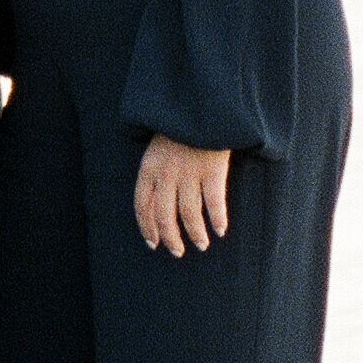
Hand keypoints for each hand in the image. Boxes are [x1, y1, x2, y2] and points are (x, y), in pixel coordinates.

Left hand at [135, 135, 233, 256]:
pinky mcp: (212, 170)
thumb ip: (154, 177)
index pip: (142, 206)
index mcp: (148, 169)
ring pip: (189, 213)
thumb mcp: (155, 152)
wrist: (198, 110)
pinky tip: (220, 230)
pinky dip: (217, 219)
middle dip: (170, 238)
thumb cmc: (177, 133)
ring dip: (195, 233)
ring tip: (201, 244)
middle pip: (164, 215)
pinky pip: (214, 202)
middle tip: (177, 252)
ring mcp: (189, 173)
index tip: (153, 243)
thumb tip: (155, 209)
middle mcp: (166, 174)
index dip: (147, 227)